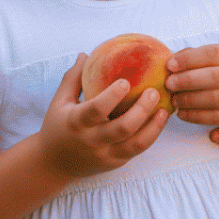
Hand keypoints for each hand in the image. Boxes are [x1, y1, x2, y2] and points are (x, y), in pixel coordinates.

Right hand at [38, 55, 167, 180]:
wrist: (54, 164)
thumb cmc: (57, 126)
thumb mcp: (59, 102)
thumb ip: (73, 78)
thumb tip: (85, 54)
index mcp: (76, 122)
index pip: (96, 110)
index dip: (112, 96)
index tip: (126, 81)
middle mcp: (92, 141)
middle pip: (122, 129)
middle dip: (141, 110)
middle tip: (154, 92)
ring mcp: (106, 155)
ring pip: (135, 144)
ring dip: (153, 127)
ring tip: (164, 109)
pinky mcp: (115, 163)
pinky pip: (137, 150)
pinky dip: (151, 135)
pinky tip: (159, 121)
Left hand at [166, 43, 218, 130]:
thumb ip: (196, 57)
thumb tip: (171, 61)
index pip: (211, 53)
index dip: (188, 59)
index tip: (169, 65)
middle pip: (212, 77)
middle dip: (186, 80)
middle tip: (168, 84)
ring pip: (212, 99)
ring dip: (188, 100)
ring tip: (174, 100)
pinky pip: (213, 117)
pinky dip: (194, 116)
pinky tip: (181, 113)